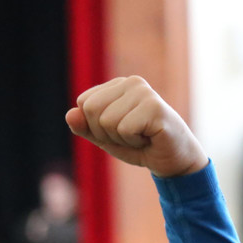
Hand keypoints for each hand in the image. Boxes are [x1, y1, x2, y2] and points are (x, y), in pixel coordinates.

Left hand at [66, 76, 207, 177]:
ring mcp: (144, 92)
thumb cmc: (138, 145)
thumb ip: (85, 127)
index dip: (95, 126)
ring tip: (140, 136)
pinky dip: (133, 142)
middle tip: (129, 135)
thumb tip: (70, 114)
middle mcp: (131, 82)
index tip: (117, 130)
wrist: (172, 160)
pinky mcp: (155, 106)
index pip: (83, 103)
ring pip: (106, 120)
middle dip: (105, 132)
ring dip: (121, 139)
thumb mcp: (104, 138)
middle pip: (91, 109)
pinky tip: (149, 138)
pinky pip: (124, 129)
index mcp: (117, 85)